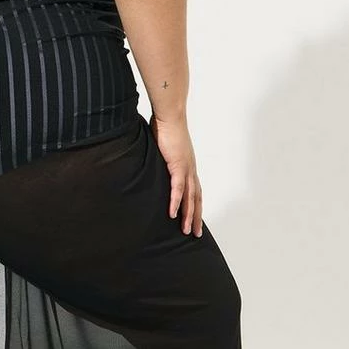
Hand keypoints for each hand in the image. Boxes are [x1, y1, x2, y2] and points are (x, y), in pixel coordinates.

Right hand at [149, 114, 202, 235]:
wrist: (169, 115)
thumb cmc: (166, 126)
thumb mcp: (164, 147)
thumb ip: (160, 157)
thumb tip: (152, 161)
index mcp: (188, 165)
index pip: (195, 190)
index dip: (195, 205)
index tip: (195, 218)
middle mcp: (190, 169)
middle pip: (196, 198)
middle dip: (196, 216)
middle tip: (195, 233)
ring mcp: (185, 168)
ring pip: (190, 197)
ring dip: (189, 215)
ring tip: (186, 231)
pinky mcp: (177, 165)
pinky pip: (178, 188)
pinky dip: (176, 202)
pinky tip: (173, 214)